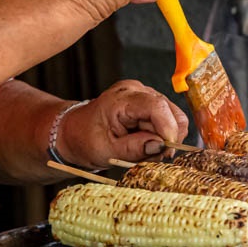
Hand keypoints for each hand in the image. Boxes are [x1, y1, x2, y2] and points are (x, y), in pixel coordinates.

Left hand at [57, 80, 189, 166]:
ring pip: (173, 116)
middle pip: (170, 112)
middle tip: (153, 156)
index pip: (157, 107)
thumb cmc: (85, 140)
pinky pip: (168, 118)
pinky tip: (146, 141)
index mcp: (121, 99)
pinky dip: (162, 134)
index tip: (166, 151)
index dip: (168, 130)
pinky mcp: (149, 101)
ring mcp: (144, 93)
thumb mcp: (106, 151)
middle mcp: (135, 90)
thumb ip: (134, 149)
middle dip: (167, 138)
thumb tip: (160, 146)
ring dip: (165, 137)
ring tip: (146, 149)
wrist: (74, 130)